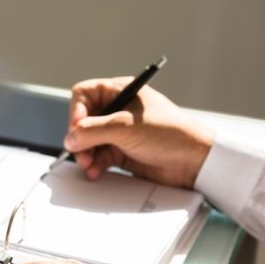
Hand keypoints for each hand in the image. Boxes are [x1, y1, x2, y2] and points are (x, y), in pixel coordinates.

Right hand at [67, 78, 214, 187]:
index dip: (76, 111)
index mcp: (121, 91)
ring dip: (85, 154)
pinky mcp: (121, 152)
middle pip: (82, 120)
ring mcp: (118, 132)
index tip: (77, 128)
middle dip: (79, 138)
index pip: (84, 95)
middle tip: (81, 151)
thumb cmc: (171, 133)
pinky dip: (94, 165)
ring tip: (89, 164)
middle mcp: (117, 110)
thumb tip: (70, 138)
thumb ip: (93, 131)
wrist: (194, 161)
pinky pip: (97, 157)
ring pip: (87, 141)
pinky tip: (95, 171)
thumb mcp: (126, 128)